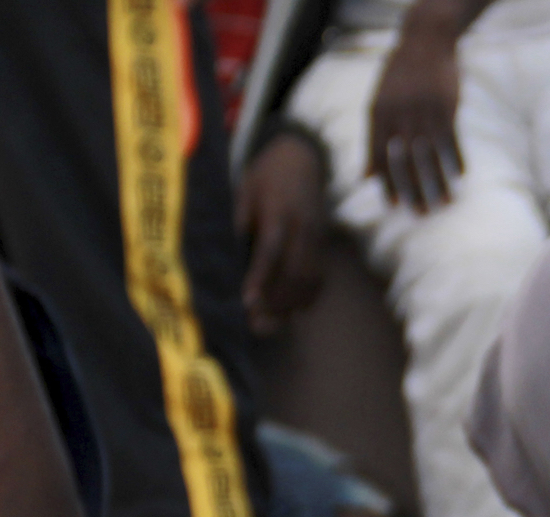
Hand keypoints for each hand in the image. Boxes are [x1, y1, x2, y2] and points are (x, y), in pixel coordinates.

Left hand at [236, 134, 328, 332]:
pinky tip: (294, 312)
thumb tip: (225, 253)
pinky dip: (308, 297)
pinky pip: (319, 277)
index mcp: (280, 211)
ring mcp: (317, 238)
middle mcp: (303, 227)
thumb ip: (239, 219)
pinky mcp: (323, 245)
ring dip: (292, 305)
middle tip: (258, 324)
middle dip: (277, 301)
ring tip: (274, 324)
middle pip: (294, 271)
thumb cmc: (267, 174)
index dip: (260, 277)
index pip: (271, 249)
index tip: (248, 301)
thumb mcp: (245, 189)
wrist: (303, 159)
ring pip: (309, 278)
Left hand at [368, 17, 462, 212]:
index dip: (387, 182)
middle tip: (421, 213)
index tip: (394, 206)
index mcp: (379, 114)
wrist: (424, 41)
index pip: (380, 156)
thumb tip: (365, 176)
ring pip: (430, 156)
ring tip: (445, 202)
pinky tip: (462, 176)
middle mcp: (400, 115)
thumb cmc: (399, 76)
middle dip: (413, 189)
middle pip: (405, 161)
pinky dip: (458, 159)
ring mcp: (424, 112)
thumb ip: (372, 139)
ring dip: (439, 182)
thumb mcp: (378, 103)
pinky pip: (452, 141)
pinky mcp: (446, 108)